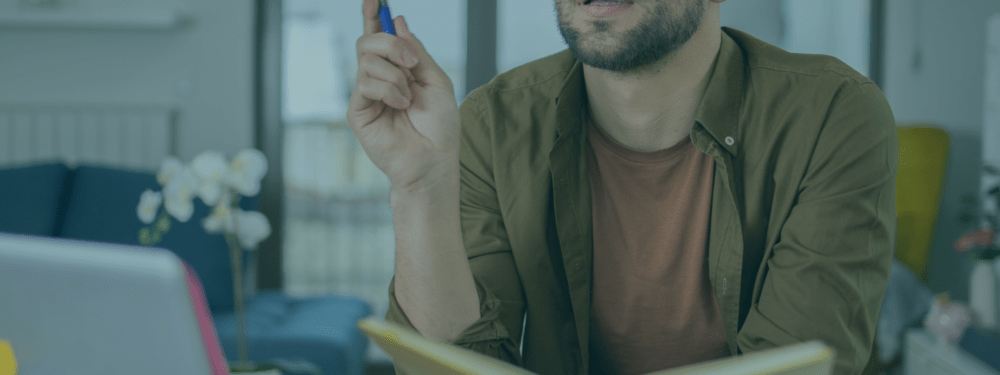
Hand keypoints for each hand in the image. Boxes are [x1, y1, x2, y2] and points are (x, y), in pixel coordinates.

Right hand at [347, 0, 460, 190]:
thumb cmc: (439, 128)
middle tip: (411, 63)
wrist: (433, 161)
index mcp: (397, 70)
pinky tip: (400, 105)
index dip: (373, 16)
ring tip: (408, 99)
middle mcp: (378, 79)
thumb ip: (417, 52)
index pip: (379, 37)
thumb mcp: (436, 81)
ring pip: (366, 60)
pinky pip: (365, 83)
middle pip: (367, 41)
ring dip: (395, 75)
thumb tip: (399, 22)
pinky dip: (388, 89)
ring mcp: (366, 95)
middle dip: (390, 44)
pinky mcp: (357, 111)